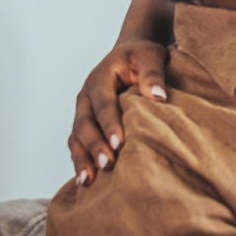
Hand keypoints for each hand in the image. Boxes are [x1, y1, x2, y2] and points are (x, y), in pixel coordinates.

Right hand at [68, 39, 169, 186]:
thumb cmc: (142, 55)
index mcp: (100, 78)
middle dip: (94, 145)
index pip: (103, 103)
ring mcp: (83, 112)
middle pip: (85, 123)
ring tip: (89, 180)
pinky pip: (77, 144)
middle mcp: (86, 97)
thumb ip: (153, 74)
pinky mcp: (85, 124)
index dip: (109, 123)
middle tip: (107, 164)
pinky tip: (85, 181)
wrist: (131, 54)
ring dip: (83, 158)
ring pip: (76, 137)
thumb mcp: (150, 55)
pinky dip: (80, 161)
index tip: (119, 143)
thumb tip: (158, 96)